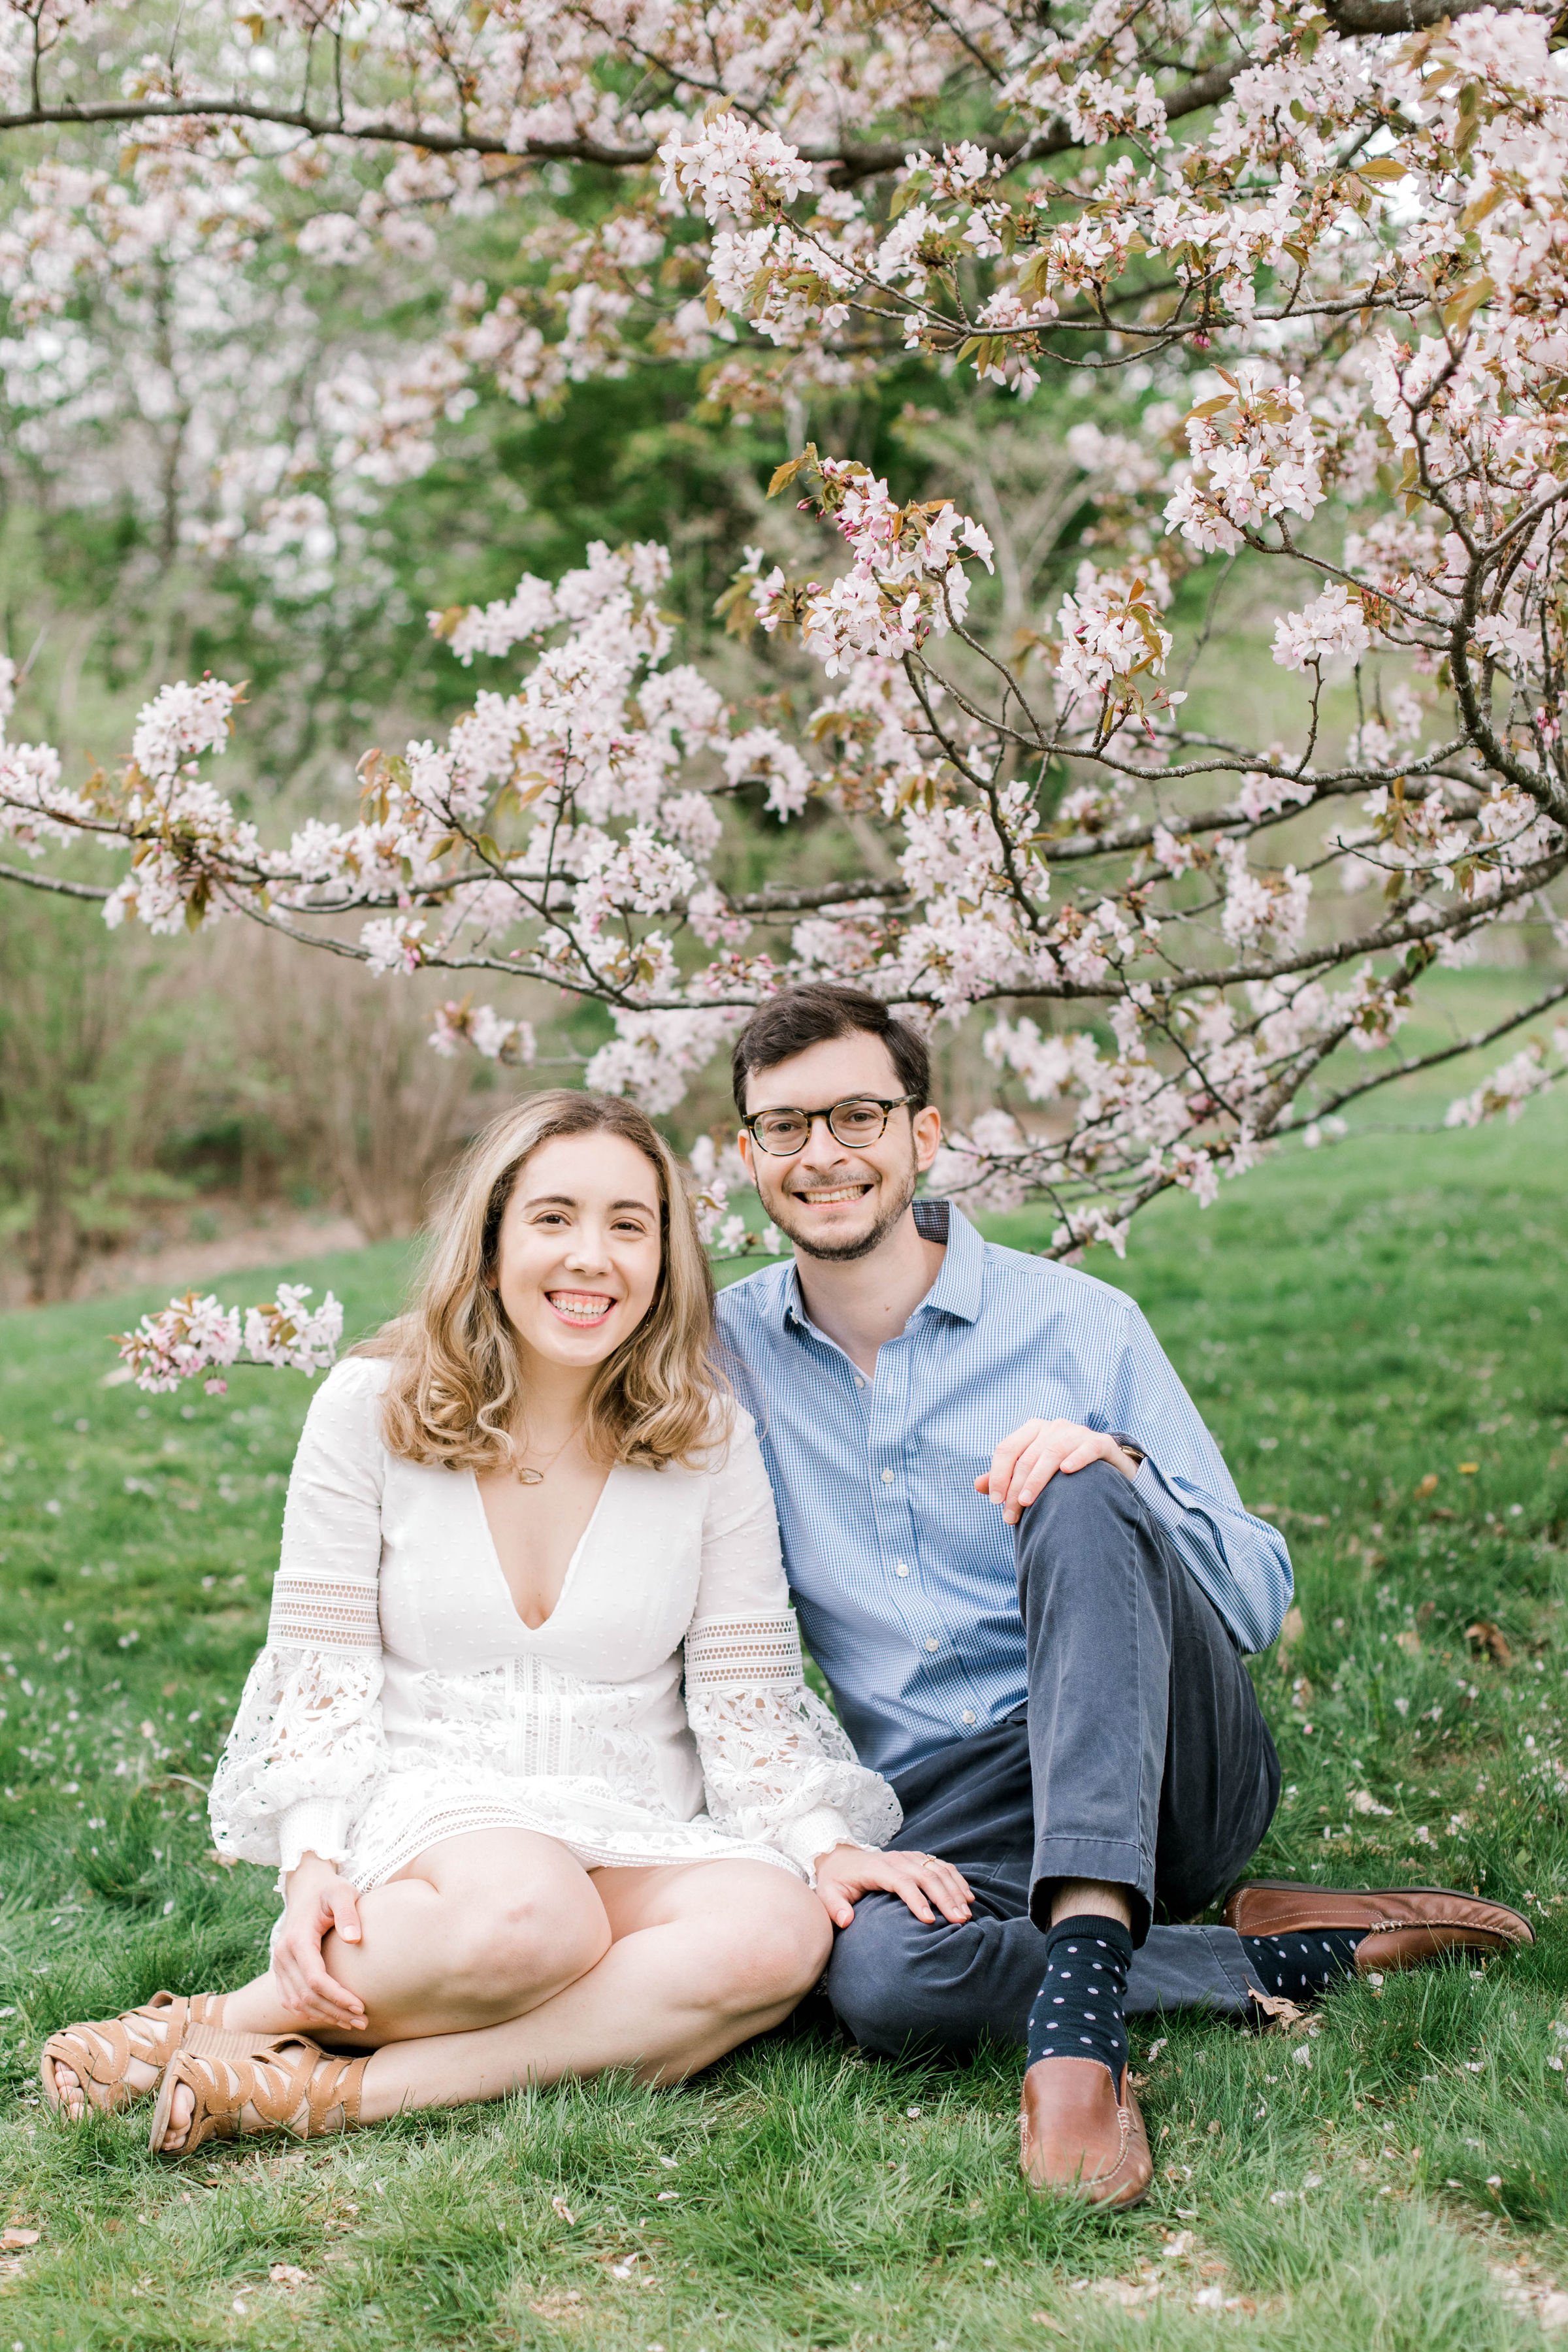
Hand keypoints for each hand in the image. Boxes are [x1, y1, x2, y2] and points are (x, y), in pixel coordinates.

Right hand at [273, 1853, 367, 2032]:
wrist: (306, 1888)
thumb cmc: (329, 1891)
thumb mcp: (342, 1893)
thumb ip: (348, 1913)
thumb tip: (354, 1939)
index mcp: (297, 1940)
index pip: (316, 1979)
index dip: (338, 1997)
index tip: (361, 2006)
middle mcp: (283, 1956)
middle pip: (307, 1997)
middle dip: (335, 2012)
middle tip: (363, 2022)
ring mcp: (278, 1965)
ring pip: (297, 2003)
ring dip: (324, 2016)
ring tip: (352, 2022)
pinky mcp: (280, 1971)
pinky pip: (290, 2000)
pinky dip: (309, 2012)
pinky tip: (331, 2015)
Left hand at [813, 1843, 972, 1930]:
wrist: (840, 1856)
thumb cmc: (836, 1879)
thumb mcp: (828, 1893)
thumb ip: (835, 1907)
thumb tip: (846, 1920)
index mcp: (878, 1868)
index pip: (903, 1882)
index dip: (917, 1900)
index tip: (930, 1921)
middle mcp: (897, 1859)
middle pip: (926, 1876)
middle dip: (945, 1898)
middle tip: (959, 1921)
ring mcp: (909, 1857)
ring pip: (938, 1870)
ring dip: (955, 1890)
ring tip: (967, 1913)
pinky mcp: (917, 1858)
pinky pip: (941, 1865)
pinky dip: (956, 1879)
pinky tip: (968, 1896)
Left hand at [976, 1419, 1139, 1524]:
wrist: (1106, 1468)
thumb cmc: (1061, 1472)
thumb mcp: (1033, 1472)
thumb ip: (1007, 1478)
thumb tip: (978, 1485)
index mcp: (1033, 1430)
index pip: (1007, 1449)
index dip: (998, 1475)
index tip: (995, 1501)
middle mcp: (1054, 1427)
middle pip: (1027, 1457)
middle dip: (1015, 1488)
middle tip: (1010, 1515)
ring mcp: (1078, 1432)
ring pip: (1051, 1452)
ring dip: (1037, 1479)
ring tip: (1027, 1502)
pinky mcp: (1101, 1443)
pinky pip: (1087, 1448)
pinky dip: (1076, 1458)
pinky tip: (1067, 1471)